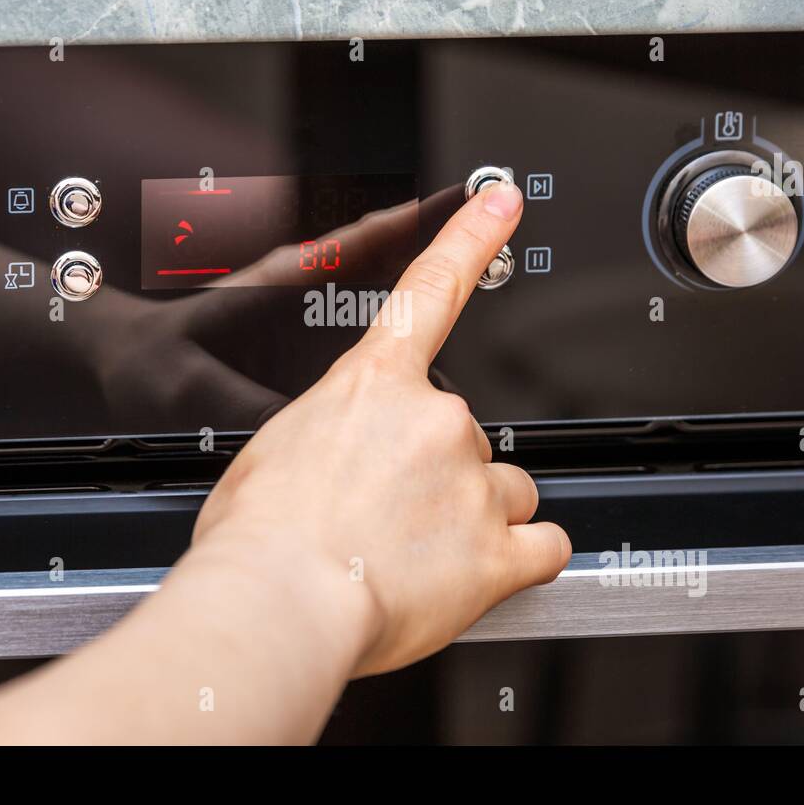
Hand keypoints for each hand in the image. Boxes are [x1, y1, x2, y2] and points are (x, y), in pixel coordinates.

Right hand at [191, 179, 571, 674]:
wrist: (276, 602)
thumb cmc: (257, 538)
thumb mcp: (271, 457)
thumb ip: (326, 442)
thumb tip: (333, 467)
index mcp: (374, 386)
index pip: (433, 290)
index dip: (473, 238)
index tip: (504, 203)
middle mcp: (437, 422)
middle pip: (467, 435)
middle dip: (440, 473)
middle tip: (390, 515)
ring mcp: (473, 485)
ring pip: (508, 489)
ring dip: (478, 517)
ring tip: (423, 555)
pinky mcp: (498, 552)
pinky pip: (546, 544)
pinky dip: (524, 558)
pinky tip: (481, 574)